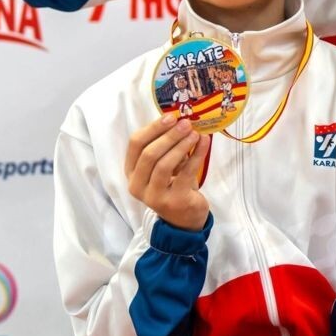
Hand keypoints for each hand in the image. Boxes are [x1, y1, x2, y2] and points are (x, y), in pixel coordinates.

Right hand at [126, 114, 210, 230]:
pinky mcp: (174, 201)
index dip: (152, 128)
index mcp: (132, 172)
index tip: (170, 116)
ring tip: (195, 133)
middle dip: (168, 135)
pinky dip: (196, 155)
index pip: (135, 145)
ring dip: (181, 145)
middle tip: (186, 123)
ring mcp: (154, 196)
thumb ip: (166, 146)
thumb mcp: (164, 166)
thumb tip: (180, 120)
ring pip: (164, 165)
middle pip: (149, 154)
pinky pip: (185, 173)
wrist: (184, 219)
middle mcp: (137, 185)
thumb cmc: (173, 185)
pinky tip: (204, 143)